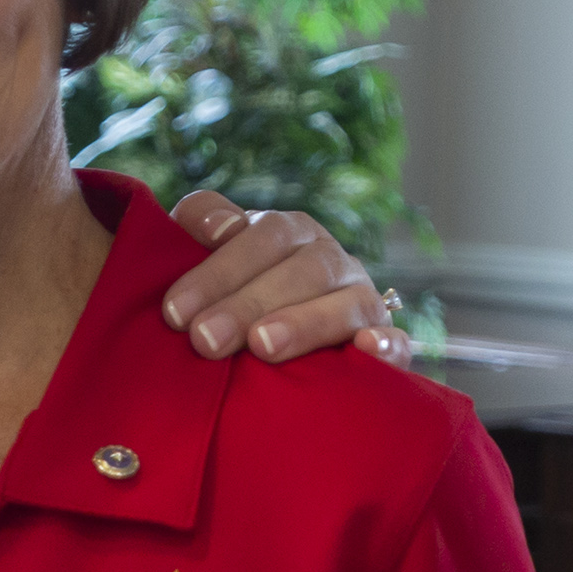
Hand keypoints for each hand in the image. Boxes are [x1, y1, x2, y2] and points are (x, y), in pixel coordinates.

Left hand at [161, 192, 408, 367]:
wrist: (272, 340)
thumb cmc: (228, 292)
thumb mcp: (207, 252)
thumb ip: (202, 221)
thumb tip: (216, 227)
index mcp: (289, 232)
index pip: (261, 237)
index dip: (219, 270)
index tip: (175, 312)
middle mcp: (330, 259)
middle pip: (300, 270)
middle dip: (248, 303)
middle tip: (205, 340)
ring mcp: (363, 299)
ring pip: (346, 303)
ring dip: (305, 323)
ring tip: (262, 345)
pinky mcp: (385, 342)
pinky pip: (398, 342)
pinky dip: (386, 346)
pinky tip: (365, 350)